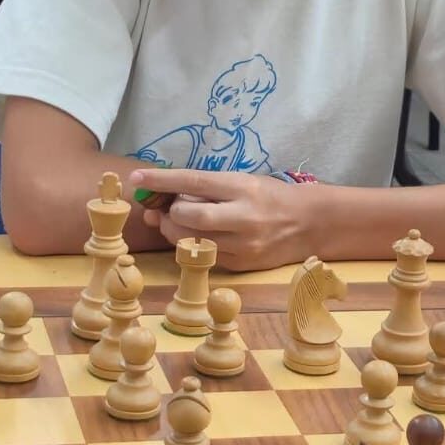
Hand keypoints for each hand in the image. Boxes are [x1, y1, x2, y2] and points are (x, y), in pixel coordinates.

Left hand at [128, 168, 309, 270]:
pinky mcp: (241, 265)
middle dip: (170, 213)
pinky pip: (204, 257)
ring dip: (176, 232)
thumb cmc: (269, 195)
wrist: (308, 223)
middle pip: (189, 216)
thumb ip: (205, 190)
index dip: (161, 180)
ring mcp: (243, 244)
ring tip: (179, 222)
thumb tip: (161, 202)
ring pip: (192, 241)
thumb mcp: (241, 181)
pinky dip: (193, 246)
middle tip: (167, 209)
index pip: (193, 181)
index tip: (136, 179)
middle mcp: (243, 216)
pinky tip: (199, 238)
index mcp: (242, 187)